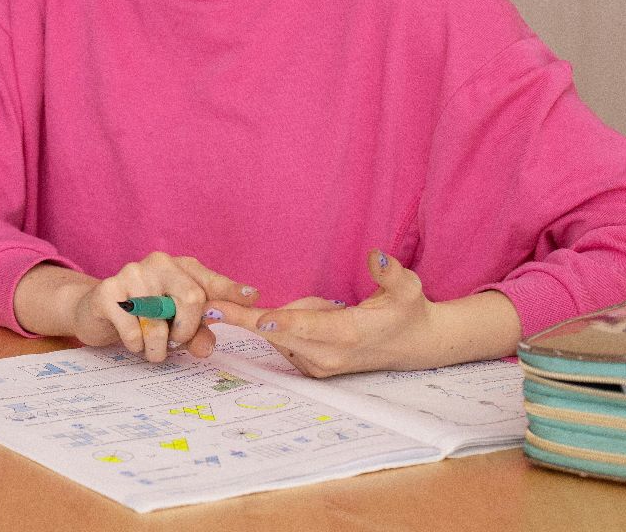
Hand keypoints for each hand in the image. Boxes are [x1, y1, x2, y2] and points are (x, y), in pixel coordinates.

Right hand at [13, 253, 259, 364]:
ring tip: (153, 351)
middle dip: (188, 330)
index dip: (231, 291)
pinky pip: (132, 329)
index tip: (253, 298)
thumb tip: (207, 346)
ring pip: (159, 321)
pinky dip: (136, 345)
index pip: (210, 281)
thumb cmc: (144, 315)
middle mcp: (158, 263)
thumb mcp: (175, 323)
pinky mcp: (107, 292)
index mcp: (180, 267)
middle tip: (177, 343)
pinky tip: (132, 342)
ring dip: (158, 347)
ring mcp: (131, 274)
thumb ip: (198, 333)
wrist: (95, 311)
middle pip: (192, 297)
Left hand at [208, 249, 521, 376]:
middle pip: (278, 335)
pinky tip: (318, 316)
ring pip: (279, 333)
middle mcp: (329, 355)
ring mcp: (319, 365)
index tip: (256, 318)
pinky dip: (287, 324)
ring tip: (327, 305)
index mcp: (349, 334)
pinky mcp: (311, 368)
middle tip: (211, 306)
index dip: (281, 322)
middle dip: (246, 318)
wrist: (413, 345)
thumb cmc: (407, 310)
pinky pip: (283, 340)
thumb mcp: (408, 288)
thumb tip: (376, 257)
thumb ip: (391, 273)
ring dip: (284, 314)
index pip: (308, 328)